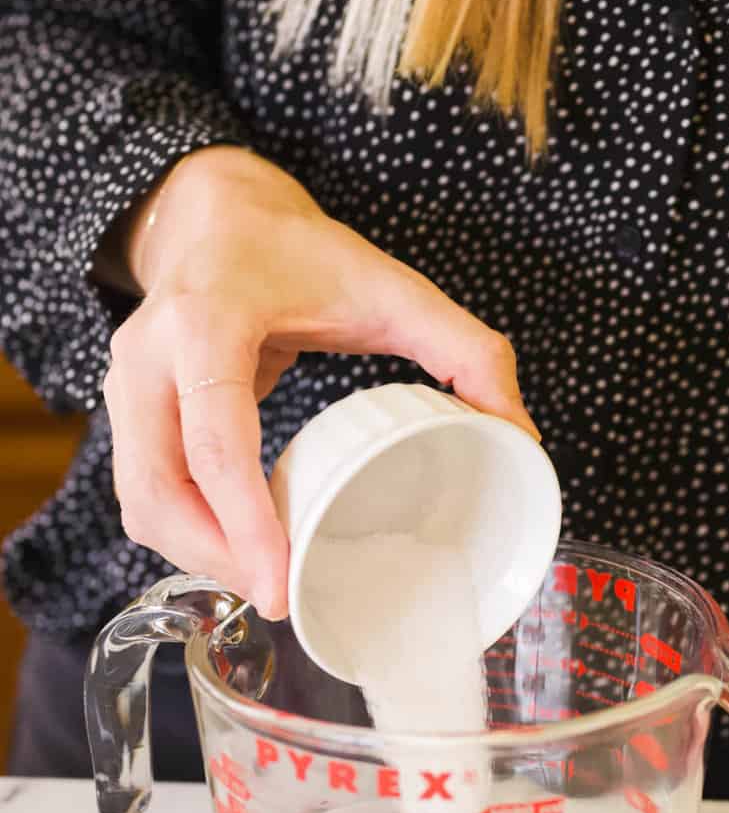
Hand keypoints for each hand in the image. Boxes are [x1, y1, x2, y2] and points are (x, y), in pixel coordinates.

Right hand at [102, 146, 539, 618]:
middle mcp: (150, 353)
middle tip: (281, 597)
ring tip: (266, 582)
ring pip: (140, 500)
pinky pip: (142, 490)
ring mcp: (126, 383)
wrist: (221, 215)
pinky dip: (184, 532)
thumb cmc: (303, 254)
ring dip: (197, 555)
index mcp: (210, 320)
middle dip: (217, 556)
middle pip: (160, 485)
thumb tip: (519, 434)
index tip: (279, 580)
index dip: (243, 517)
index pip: (213, 436)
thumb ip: (467, 348)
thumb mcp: (392, 286)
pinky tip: (236, 551)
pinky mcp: (126, 408)